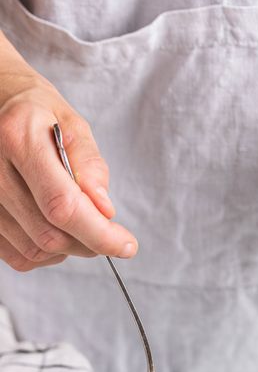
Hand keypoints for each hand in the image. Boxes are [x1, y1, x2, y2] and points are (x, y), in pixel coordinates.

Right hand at [0, 33, 136, 271]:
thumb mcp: (72, 125)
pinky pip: (20, 257)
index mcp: (18, 140)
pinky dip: (46, 253)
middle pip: (50, 234)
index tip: (126, 245)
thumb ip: (90, 165)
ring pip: (35, 251)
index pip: (63, 205)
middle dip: (90, 242)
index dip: (99, 233)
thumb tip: (104, 210)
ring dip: (69, 248)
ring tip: (78, 221)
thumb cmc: (37, 115)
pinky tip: (54, 228)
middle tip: (107, 231)